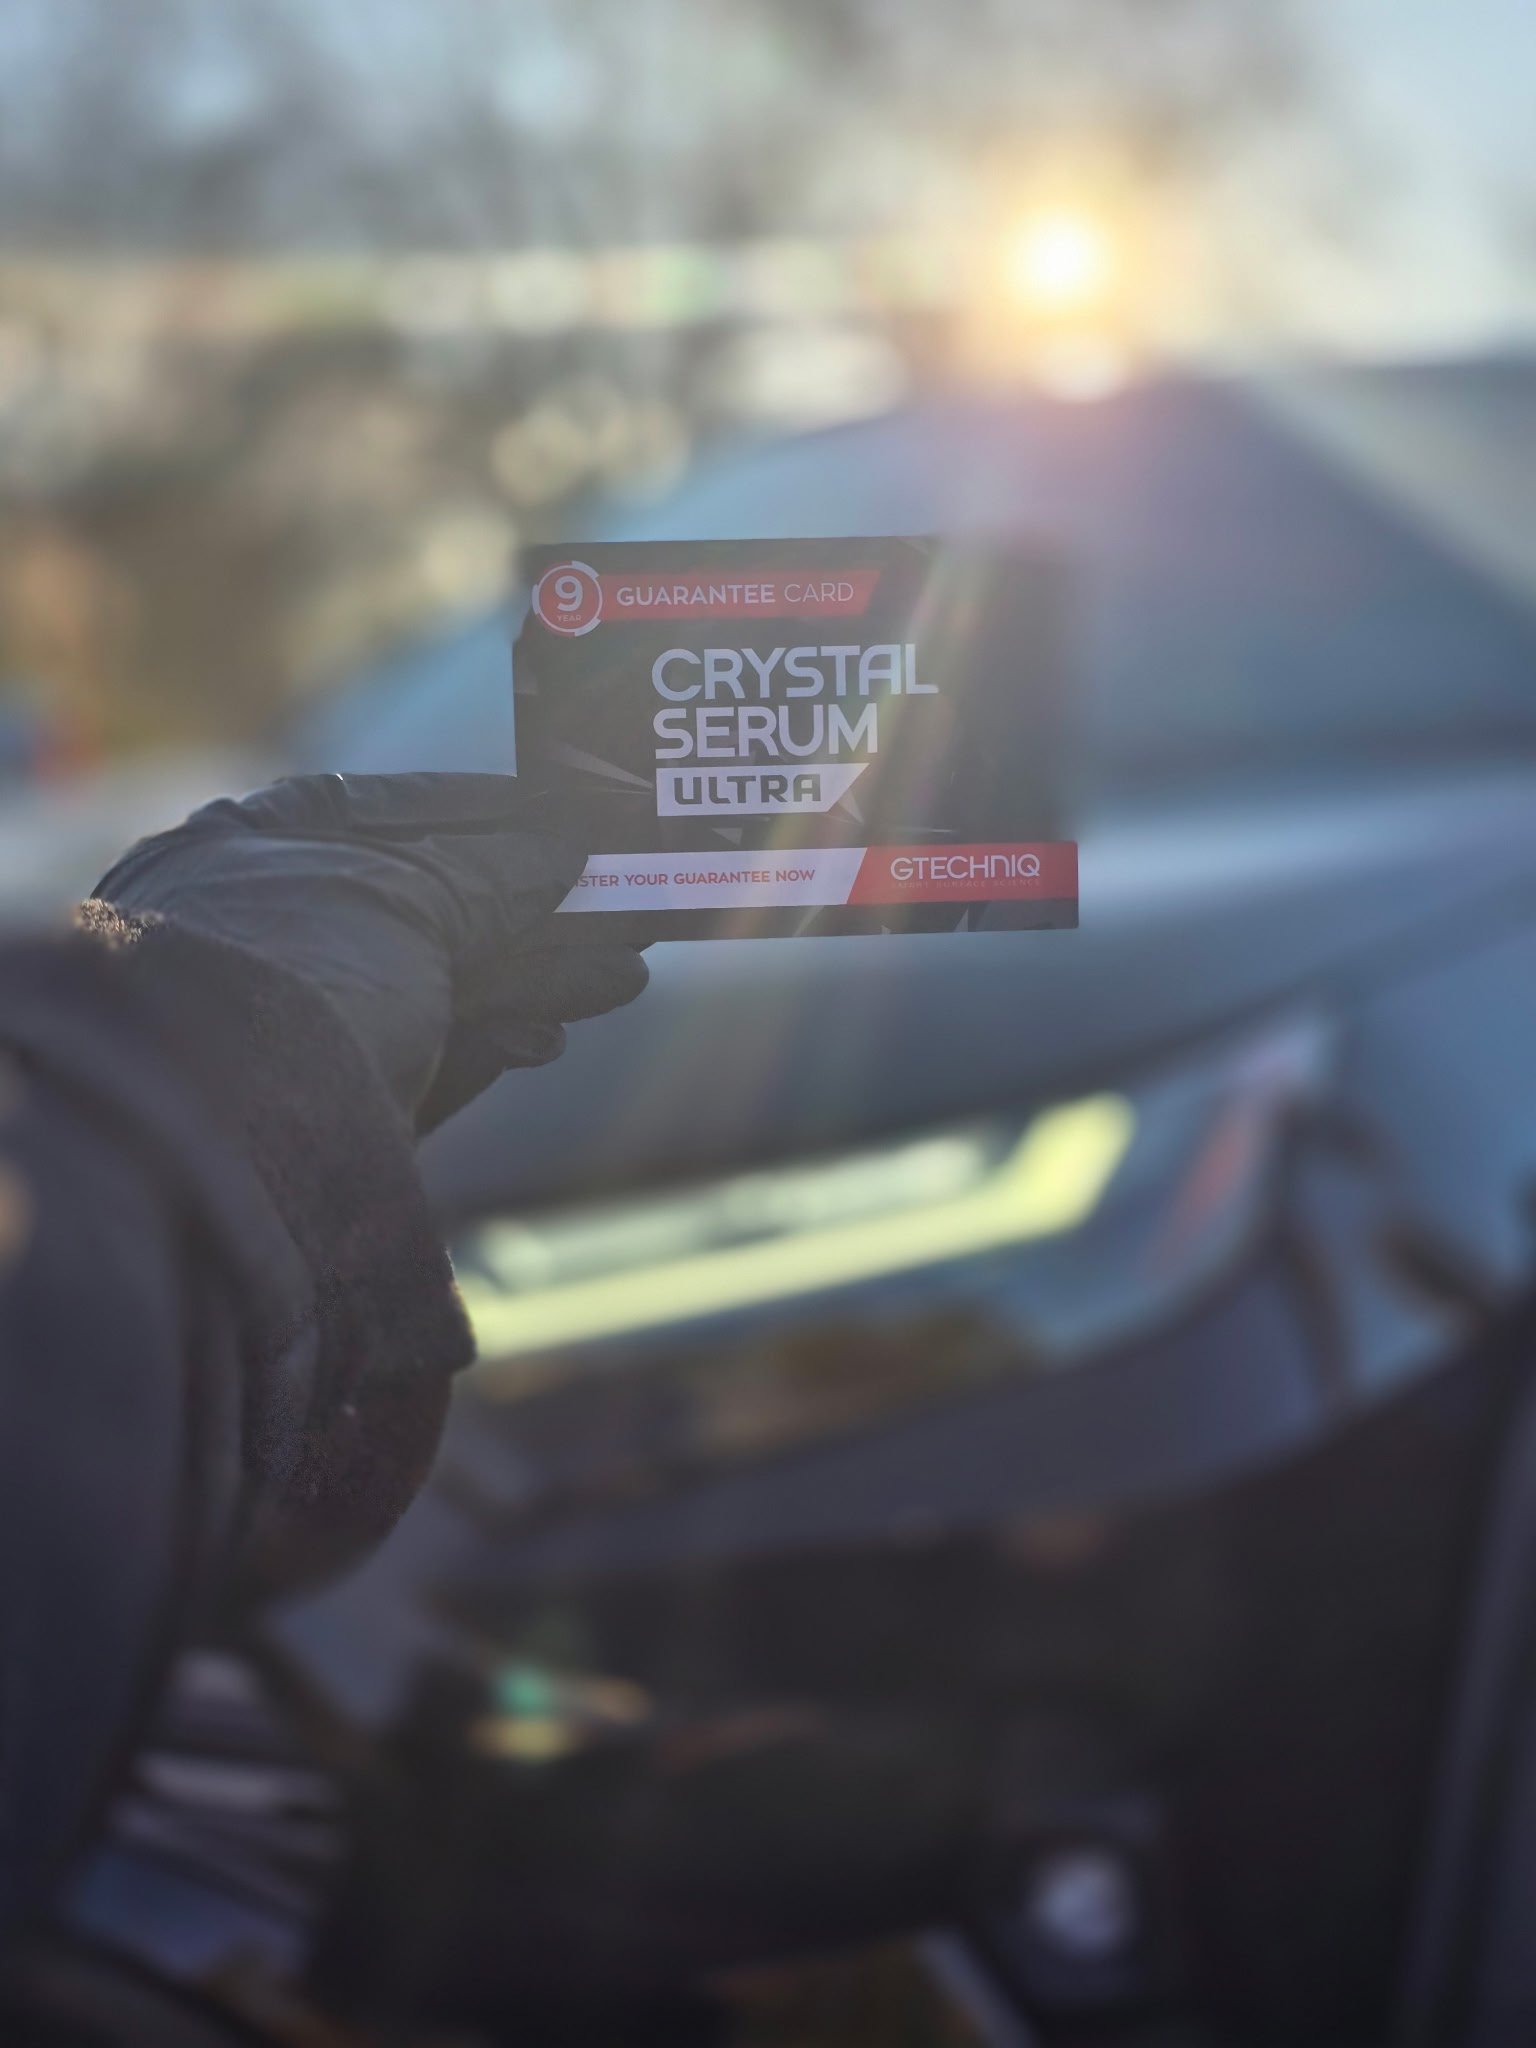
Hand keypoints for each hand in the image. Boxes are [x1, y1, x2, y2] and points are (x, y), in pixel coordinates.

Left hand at [94, 772, 646, 1130]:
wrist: (225, 1140)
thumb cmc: (293, 974)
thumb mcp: (403, 897)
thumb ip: (492, 872)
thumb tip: (562, 850)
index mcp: (245, 851)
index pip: (380, 812)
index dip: (483, 810)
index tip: (568, 812)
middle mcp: (265, 930)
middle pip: (430, 906)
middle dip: (537, 903)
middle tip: (630, 898)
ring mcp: (295, 1024)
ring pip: (443, 987)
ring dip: (540, 976)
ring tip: (629, 972)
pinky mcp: (330, 1109)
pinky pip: (429, 1063)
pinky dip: (496, 1046)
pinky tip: (553, 1039)